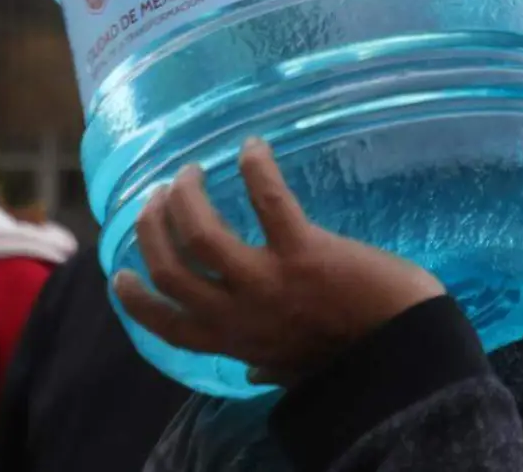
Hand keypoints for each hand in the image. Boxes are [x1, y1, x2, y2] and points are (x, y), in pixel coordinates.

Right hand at [113, 138, 444, 386]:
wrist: (403, 350)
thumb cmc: (354, 356)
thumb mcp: (296, 370)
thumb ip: (268, 367)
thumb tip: (251, 374)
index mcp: (234, 342)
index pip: (166, 325)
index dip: (135, 298)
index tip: (119, 272)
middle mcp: (239, 314)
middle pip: (171, 268)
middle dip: (153, 229)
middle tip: (158, 198)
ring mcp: (267, 282)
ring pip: (200, 235)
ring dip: (187, 198)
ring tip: (190, 172)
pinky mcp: (303, 252)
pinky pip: (269, 202)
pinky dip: (256, 170)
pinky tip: (251, 147)